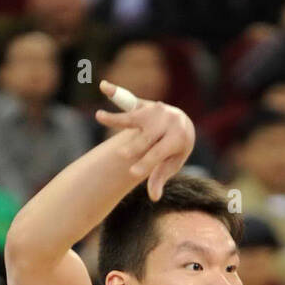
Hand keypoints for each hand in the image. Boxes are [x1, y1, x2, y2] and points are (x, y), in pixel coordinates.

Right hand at [95, 81, 194, 200]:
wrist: (184, 123)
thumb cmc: (175, 149)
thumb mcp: (172, 163)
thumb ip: (160, 177)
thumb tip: (154, 198)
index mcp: (178, 138)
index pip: (159, 153)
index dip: (146, 163)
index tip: (132, 173)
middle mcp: (168, 121)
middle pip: (147, 137)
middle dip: (134, 146)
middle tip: (121, 155)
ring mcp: (156, 111)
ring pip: (135, 117)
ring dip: (116, 118)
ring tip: (99, 117)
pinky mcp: (144, 105)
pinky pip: (129, 98)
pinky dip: (116, 92)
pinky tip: (104, 86)